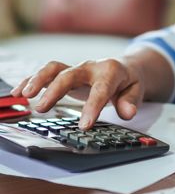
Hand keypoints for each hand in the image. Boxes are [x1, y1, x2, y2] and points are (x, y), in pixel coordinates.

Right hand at [11, 58, 144, 128]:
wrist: (124, 68)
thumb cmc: (128, 81)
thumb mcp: (136, 90)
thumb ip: (131, 101)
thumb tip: (128, 112)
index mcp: (110, 71)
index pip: (100, 90)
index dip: (92, 108)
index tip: (84, 126)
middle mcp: (90, 67)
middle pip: (70, 75)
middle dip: (55, 90)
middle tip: (42, 108)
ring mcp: (76, 69)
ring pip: (54, 69)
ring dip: (38, 80)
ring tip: (24, 96)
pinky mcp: (65, 72)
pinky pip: (45, 74)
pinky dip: (30, 80)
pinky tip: (18, 93)